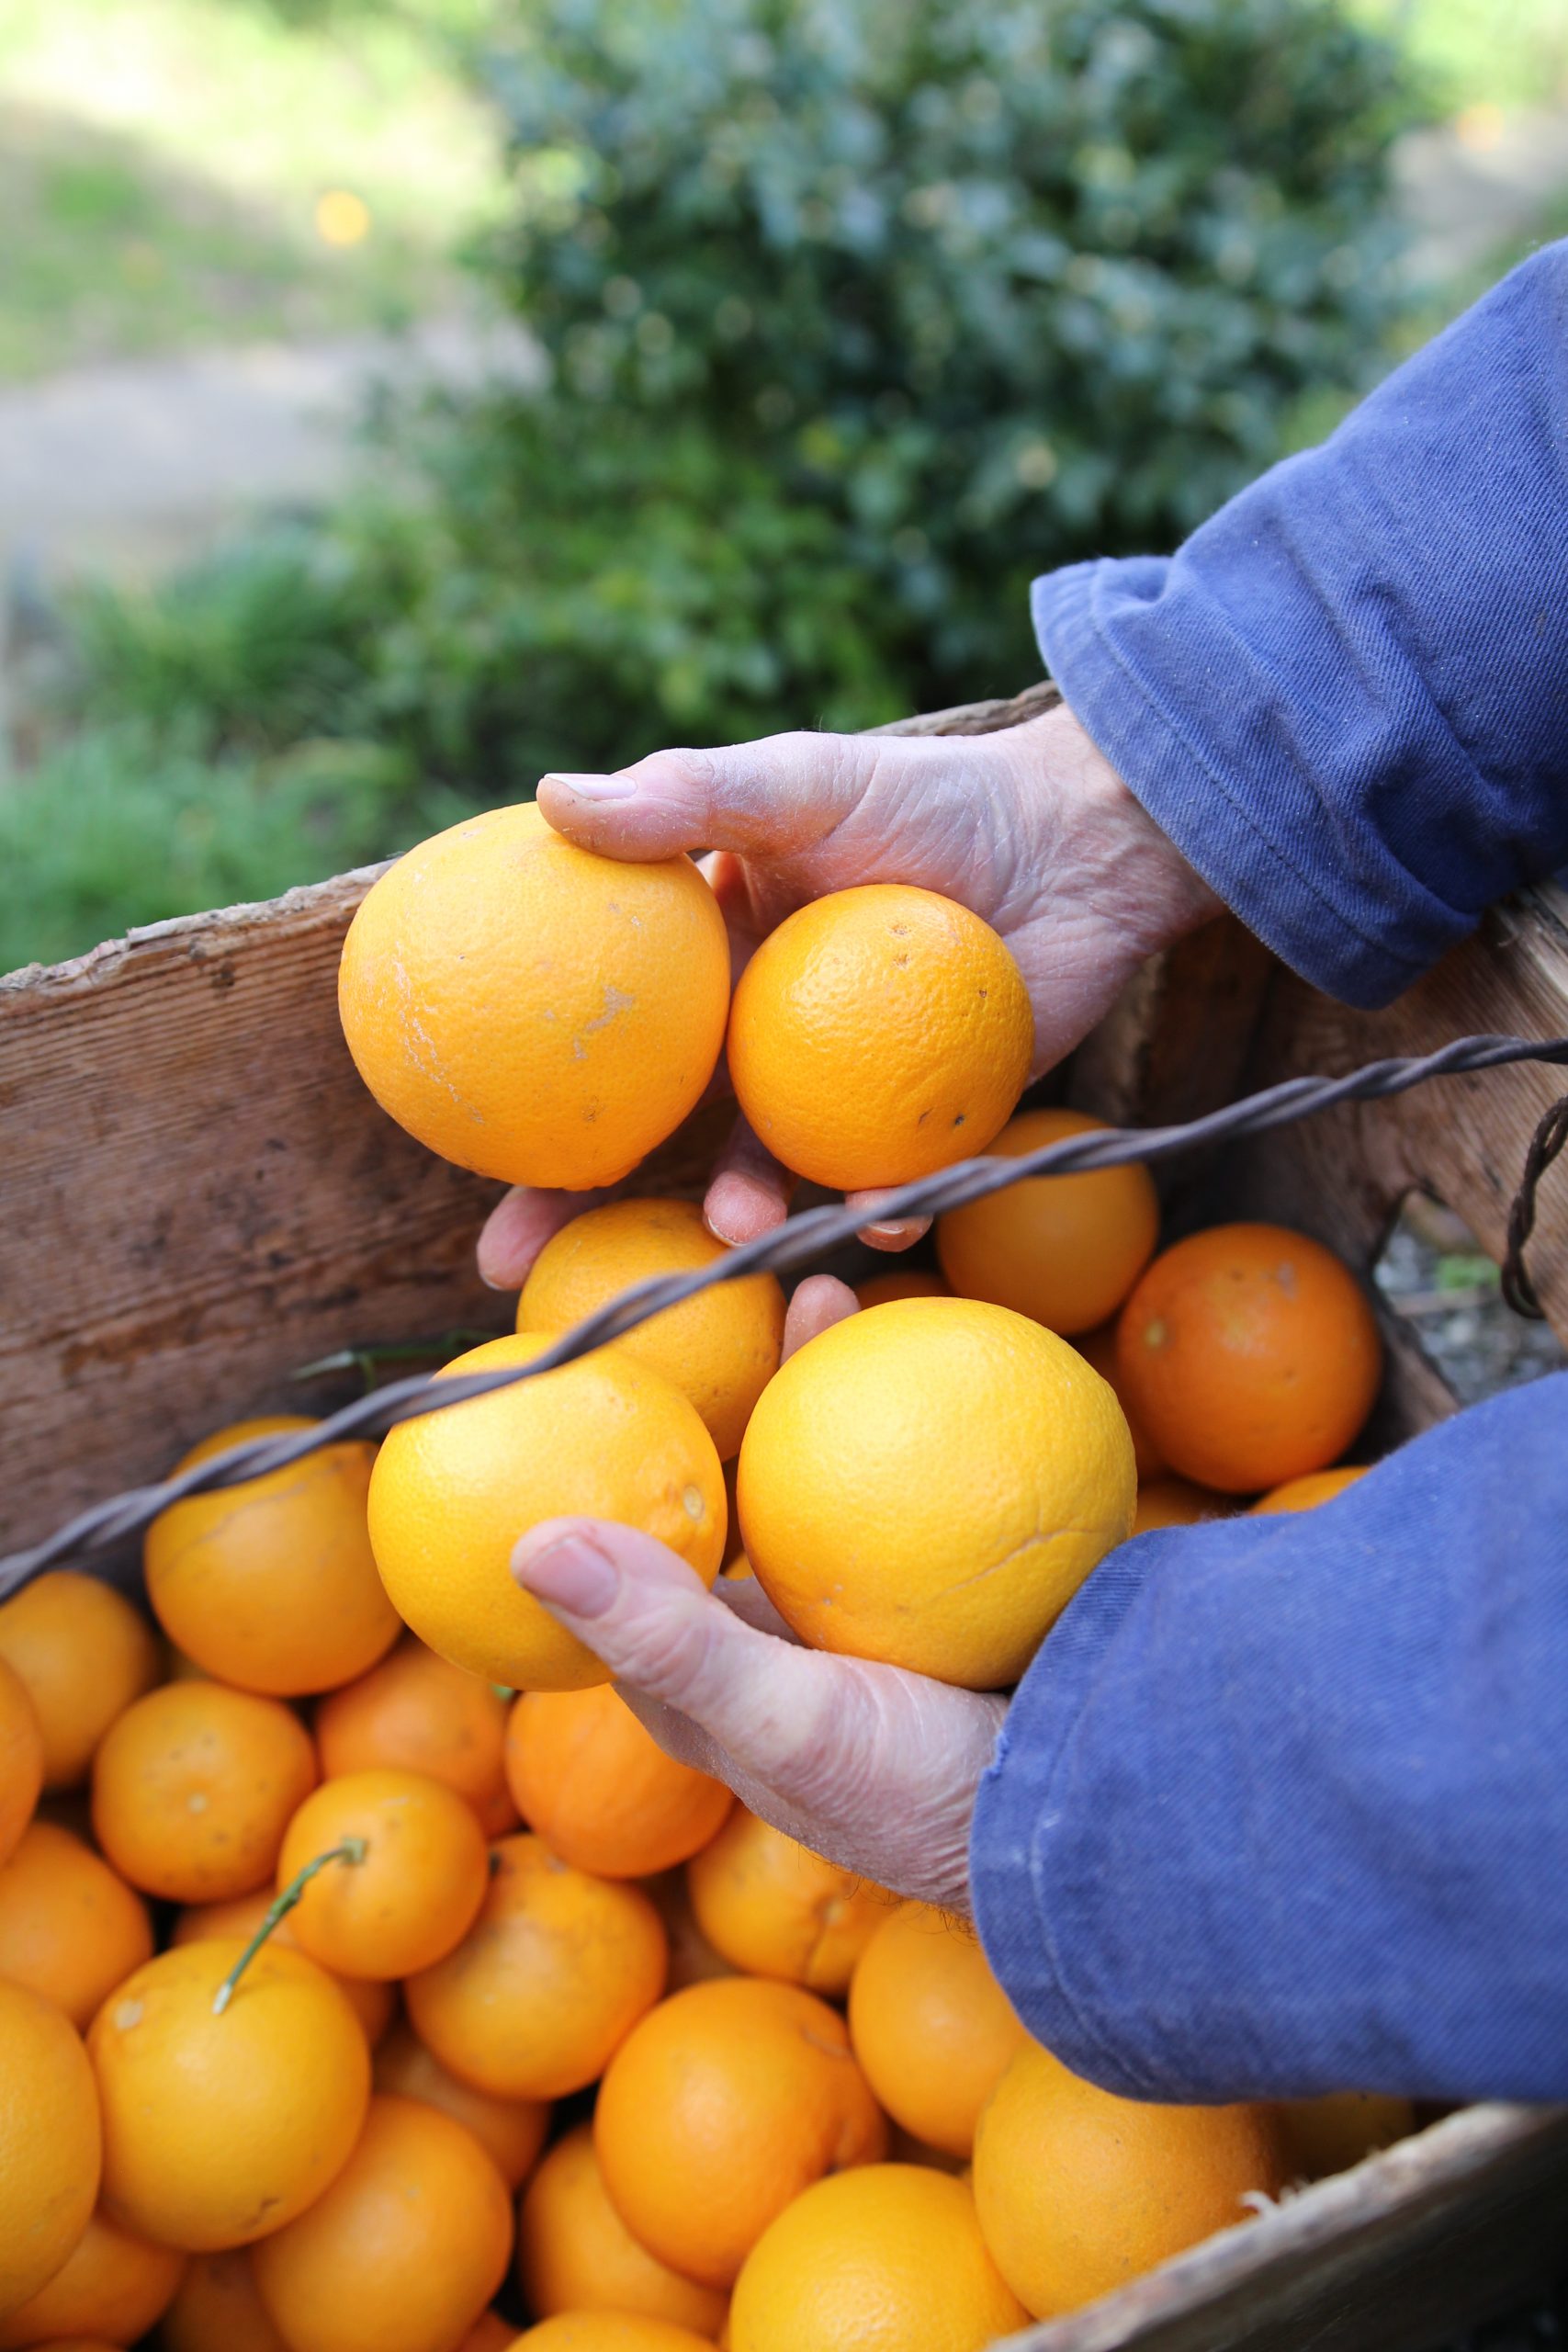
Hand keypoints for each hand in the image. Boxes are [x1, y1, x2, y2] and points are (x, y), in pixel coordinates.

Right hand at [478, 701, 1216, 1284]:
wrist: (1073, 838)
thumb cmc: (928, 798)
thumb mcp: (796, 782)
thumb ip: (685, 796)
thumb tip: (547, 800)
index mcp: (714, 976)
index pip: (604, 1058)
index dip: (535, 1119)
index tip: (476, 1169)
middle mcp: (764, 1047)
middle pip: (662, 1146)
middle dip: (594, 1223)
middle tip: (524, 1277)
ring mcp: (842, 1097)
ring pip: (770, 1180)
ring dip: (743, 1217)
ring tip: (734, 1234)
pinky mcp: (928, 1131)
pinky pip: (889, 1187)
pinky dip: (877, 1206)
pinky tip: (871, 1214)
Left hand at [513, 1279, 1006, 1911]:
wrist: (1095, 1820)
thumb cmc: (919, 1793)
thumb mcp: (778, 1717)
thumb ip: (664, 1637)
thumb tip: (526, 1545)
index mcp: (712, 1689)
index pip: (636, 1566)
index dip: (612, 1475)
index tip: (609, 1371)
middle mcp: (777, 1651)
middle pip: (731, 1499)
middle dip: (731, 1399)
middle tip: (746, 1300)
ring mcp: (864, 1622)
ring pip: (819, 1478)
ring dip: (819, 1385)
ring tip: (828, 1291)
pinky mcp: (943, 1594)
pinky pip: (910, 1482)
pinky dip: (913, 1415)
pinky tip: (936, 1346)